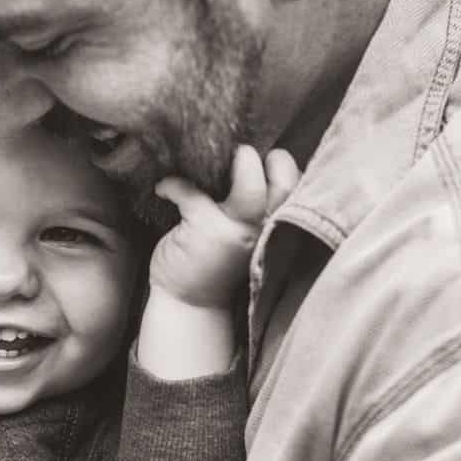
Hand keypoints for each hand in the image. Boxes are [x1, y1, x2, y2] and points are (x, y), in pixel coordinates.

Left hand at [149, 146, 299, 307]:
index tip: (255, 159)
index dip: (280, 164)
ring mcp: (237, 230)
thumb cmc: (216, 261)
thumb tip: (242, 157)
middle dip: (262, 158)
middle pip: (284, 180)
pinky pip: (191, 192)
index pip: (296, 185)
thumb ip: (255, 204)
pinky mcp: (206, 230)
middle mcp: (264, 228)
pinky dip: (172, 185)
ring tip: (202, 164)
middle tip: (236, 156)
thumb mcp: (245, 232)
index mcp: (276, 225)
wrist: (191, 304)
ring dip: (228, 164)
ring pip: (249, 184)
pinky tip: (164, 189)